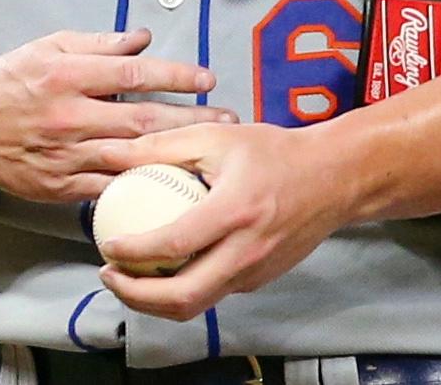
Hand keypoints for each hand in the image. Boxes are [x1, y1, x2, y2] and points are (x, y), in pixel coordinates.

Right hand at [0, 28, 235, 202]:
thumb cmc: (9, 80)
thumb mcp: (49, 47)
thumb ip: (99, 44)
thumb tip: (144, 38)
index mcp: (67, 75)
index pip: (133, 73)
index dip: (174, 76)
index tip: (207, 78)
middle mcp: (68, 116)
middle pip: (141, 120)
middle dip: (190, 121)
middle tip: (228, 121)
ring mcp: (64, 155)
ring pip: (130, 158)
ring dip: (174, 156)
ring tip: (210, 155)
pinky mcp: (60, 186)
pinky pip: (108, 188)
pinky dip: (140, 187)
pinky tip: (170, 185)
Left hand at [93, 121, 357, 320]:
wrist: (334, 178)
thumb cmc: (274, 152)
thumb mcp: (217, 136)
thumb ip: (160, 146)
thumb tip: (109, 153)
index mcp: (235, 211)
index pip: (173, 244)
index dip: (132, 252)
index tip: (107, 245)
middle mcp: (246, 251)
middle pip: (182, 297)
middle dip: (135, 296)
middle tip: (110, 275)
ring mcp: (254, 273)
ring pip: (195, 305)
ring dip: (154, 301)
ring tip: (128, 277)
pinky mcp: (257, 281)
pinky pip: (212, 293)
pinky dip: (180, 290)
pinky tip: (163, 268)